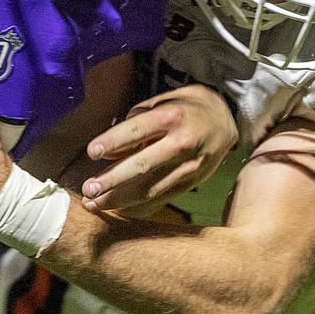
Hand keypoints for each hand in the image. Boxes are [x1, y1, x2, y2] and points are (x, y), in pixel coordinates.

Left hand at [80, 84, 236, 212]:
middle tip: (88, 189)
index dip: (112, 141)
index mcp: (170, 117)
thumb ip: (133, 124)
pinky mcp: (192, 182)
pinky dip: (139, 206)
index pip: (136, 130)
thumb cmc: (184, 107)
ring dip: (120, 199)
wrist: (225, 120)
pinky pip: (162, 198)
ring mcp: (189, 166)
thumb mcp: (159, 103)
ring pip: (151, 188)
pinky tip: (118, 210)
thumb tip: (108, 152)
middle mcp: (181, 143)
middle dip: (112, 180)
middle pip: (142, 165)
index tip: (91, 153)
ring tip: (95, 204)